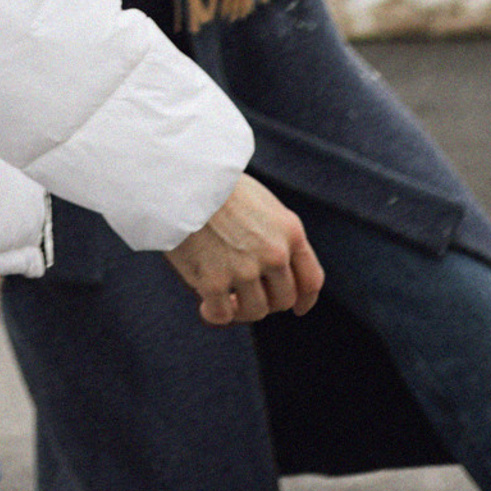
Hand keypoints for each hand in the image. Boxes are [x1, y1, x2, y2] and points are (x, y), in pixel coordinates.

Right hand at [163, 175, 324, 325]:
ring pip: (255, 311)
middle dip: (266, 300)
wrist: (180, 174)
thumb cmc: (214, 183)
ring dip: (240, 309)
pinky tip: (205, 306)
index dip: (305, 299)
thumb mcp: (259, 201)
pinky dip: (214, 314)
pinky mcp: (214, 281)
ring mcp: (245, 269)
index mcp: (290, 230)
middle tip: (245, 293)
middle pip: (283, 299)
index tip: (297, 308)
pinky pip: (222, 315)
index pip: (311, 280)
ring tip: (224, 299)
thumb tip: (274, 270)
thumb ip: (274, 234)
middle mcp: (274, 253)